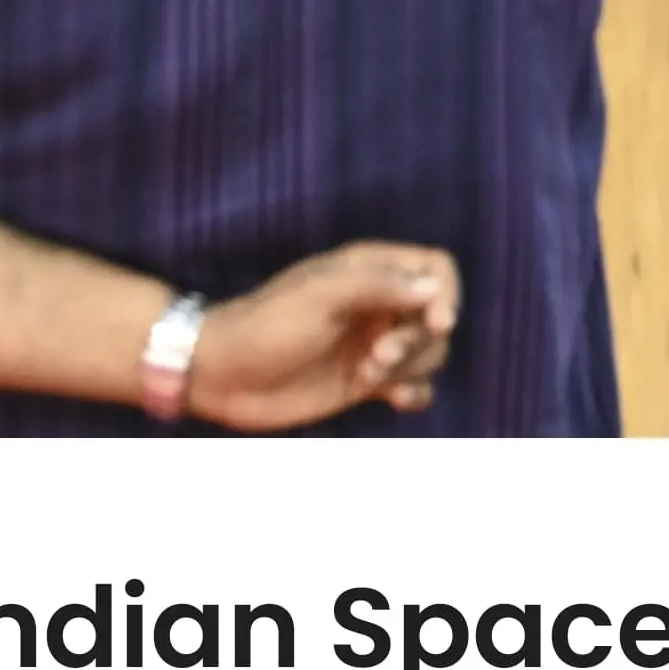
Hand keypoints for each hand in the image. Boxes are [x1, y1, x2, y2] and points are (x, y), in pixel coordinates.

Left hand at [187, 243, 461, 430]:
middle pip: (437, 316)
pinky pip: (415, 385)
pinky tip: (395, 401)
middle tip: (378, 356)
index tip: (435, 323)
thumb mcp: (320, 296)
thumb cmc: (267, 325)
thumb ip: (377, 286)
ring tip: (369, 376)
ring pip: (430, 353)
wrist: (222, 375)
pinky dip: (416, 393)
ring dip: (412, 369)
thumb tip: (433, 290)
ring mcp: (375, 343)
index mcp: (371, 270)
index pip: (436, 268)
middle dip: (418, 341)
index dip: (446, 294)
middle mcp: (380, 303)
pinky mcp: (366, 380)